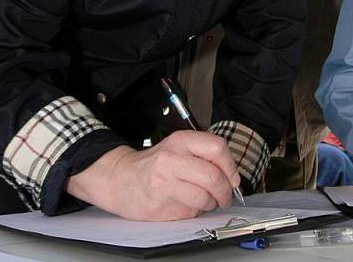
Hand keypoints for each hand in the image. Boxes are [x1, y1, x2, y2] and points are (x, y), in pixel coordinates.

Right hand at [66, 131, 239, 219]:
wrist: (120, 179)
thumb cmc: (154, 164)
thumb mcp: (178, 148)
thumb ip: (204, 156)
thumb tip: (232, 176)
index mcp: (180, 141)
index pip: (218, 148)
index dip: (231, 167)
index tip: (233, 178)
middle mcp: (172, 159)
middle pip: (214, 177)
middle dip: (225, 192)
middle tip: (225, 196)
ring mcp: (164, 183)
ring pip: (205, 198)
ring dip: (210, 204)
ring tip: (203, 200)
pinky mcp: (160, 205)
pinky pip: (190, 212)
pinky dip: (194, 212)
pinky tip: (184, 204)